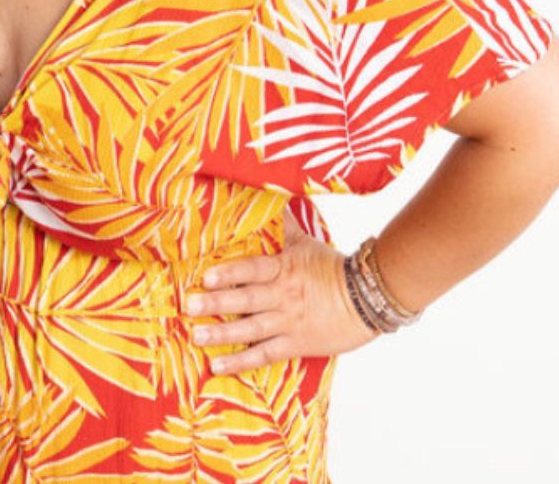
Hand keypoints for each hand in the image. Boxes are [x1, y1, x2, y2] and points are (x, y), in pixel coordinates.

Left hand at [184, 223, 380, 375]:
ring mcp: (289, 322)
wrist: (369, 299)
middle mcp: (283, 296)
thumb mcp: (304, 241)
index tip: (206, 277)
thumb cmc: (331, 268)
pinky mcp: (296, 345)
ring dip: (223, 335)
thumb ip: (280, 224)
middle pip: (247, 300)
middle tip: (189, 306)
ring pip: (252, 330)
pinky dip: (241, 362)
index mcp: (284, 269)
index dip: (230, 274)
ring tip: (196, 336)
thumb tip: (266, 192)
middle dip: (217, 304)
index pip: (253, 270)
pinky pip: (265, 354)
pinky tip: (218, 365)